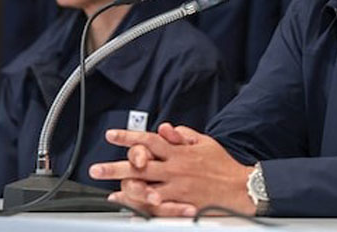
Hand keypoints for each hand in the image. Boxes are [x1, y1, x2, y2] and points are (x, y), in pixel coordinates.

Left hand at [89, 123, 255, 215]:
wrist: (240, 187)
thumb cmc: (222, 164)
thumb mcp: (204, 141)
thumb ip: (182, 134)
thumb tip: (165, 128)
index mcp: (179, 150)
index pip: (149, 140)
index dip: (129, 137)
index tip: (111, 135)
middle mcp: (174, 167)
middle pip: (140, 166)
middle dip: (116, 167)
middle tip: (96, 169)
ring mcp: (176, 187)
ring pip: (145, 186)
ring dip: (125, 189)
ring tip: (108, 191)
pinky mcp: (181, 203)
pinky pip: (158, 206)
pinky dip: (142, 206)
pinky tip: (129, 208)